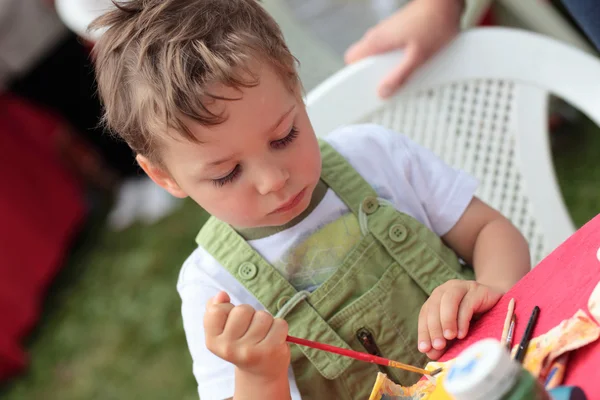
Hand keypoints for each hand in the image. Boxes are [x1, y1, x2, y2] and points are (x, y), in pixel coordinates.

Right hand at [204, 291, 290, 380]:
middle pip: (242, 310)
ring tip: (262, 335)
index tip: (232, 322)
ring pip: (262, 315)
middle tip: (250, 329)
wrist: (260, 373)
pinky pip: (279, 323)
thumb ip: (215, 309)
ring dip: (266, 321)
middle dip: (249, 314)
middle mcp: (229, 348)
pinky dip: (279, 327)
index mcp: (213, 341)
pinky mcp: (270, 350)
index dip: (227, 309)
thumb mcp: (223, 330)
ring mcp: (250, 350)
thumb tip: (221, 294)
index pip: (216, 310)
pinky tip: (273, 338)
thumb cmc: (240, 344)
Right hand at [344, 0, 462, 97]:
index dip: (356, 75)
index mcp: (377, 40)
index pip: (351, 59)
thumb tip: (383, 92)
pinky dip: (398, 57)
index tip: (368, 86)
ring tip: (404, 72)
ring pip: (379, 54)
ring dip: (388, 65)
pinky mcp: (398, 30)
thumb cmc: (434, 22)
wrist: (445, 2)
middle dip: (375, 73)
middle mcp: (379, 34)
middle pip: (365, 59)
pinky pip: (391, 48)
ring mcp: (388, 30)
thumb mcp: (417, 57)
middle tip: (389, 83)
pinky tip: (413, 60)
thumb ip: (399, 76)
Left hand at [417, 280, 501, 359]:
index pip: (425, 313)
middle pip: (434, 305)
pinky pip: (467, 303)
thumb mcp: (456, 332)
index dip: (423, 331)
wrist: (499, 306)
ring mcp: (463, 286)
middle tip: (437, 346)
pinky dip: (462, 319)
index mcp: (437, 297)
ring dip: (446, 320)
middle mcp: (447, 289)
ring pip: (448, 300)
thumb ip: (443, 341)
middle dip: (434, 327)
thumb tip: (431, 354)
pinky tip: (462, 334)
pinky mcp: (478, 290)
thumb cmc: (475, 320)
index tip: (424, 349)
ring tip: (449, 337)